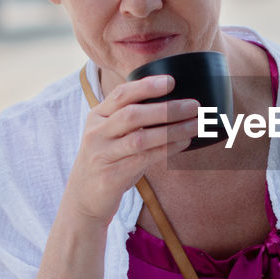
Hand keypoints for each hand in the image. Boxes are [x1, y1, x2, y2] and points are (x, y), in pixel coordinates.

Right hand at [64, 75, 199, 223]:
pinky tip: (183, 143)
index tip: (171, 81)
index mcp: (97, 116)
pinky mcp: (111, 176)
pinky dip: (167, 149)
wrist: (84, 197)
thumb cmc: (108, 159)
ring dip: (172, 130)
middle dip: (166, 109)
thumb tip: (173, 102)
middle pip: (132, 115)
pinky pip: (144, 159)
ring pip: (140, 139)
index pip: (121, 94)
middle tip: (194, 106)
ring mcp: (102, 155)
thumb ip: (131, 118)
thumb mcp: (111, 134)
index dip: (146, 86)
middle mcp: (97, 133)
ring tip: (195, 125)